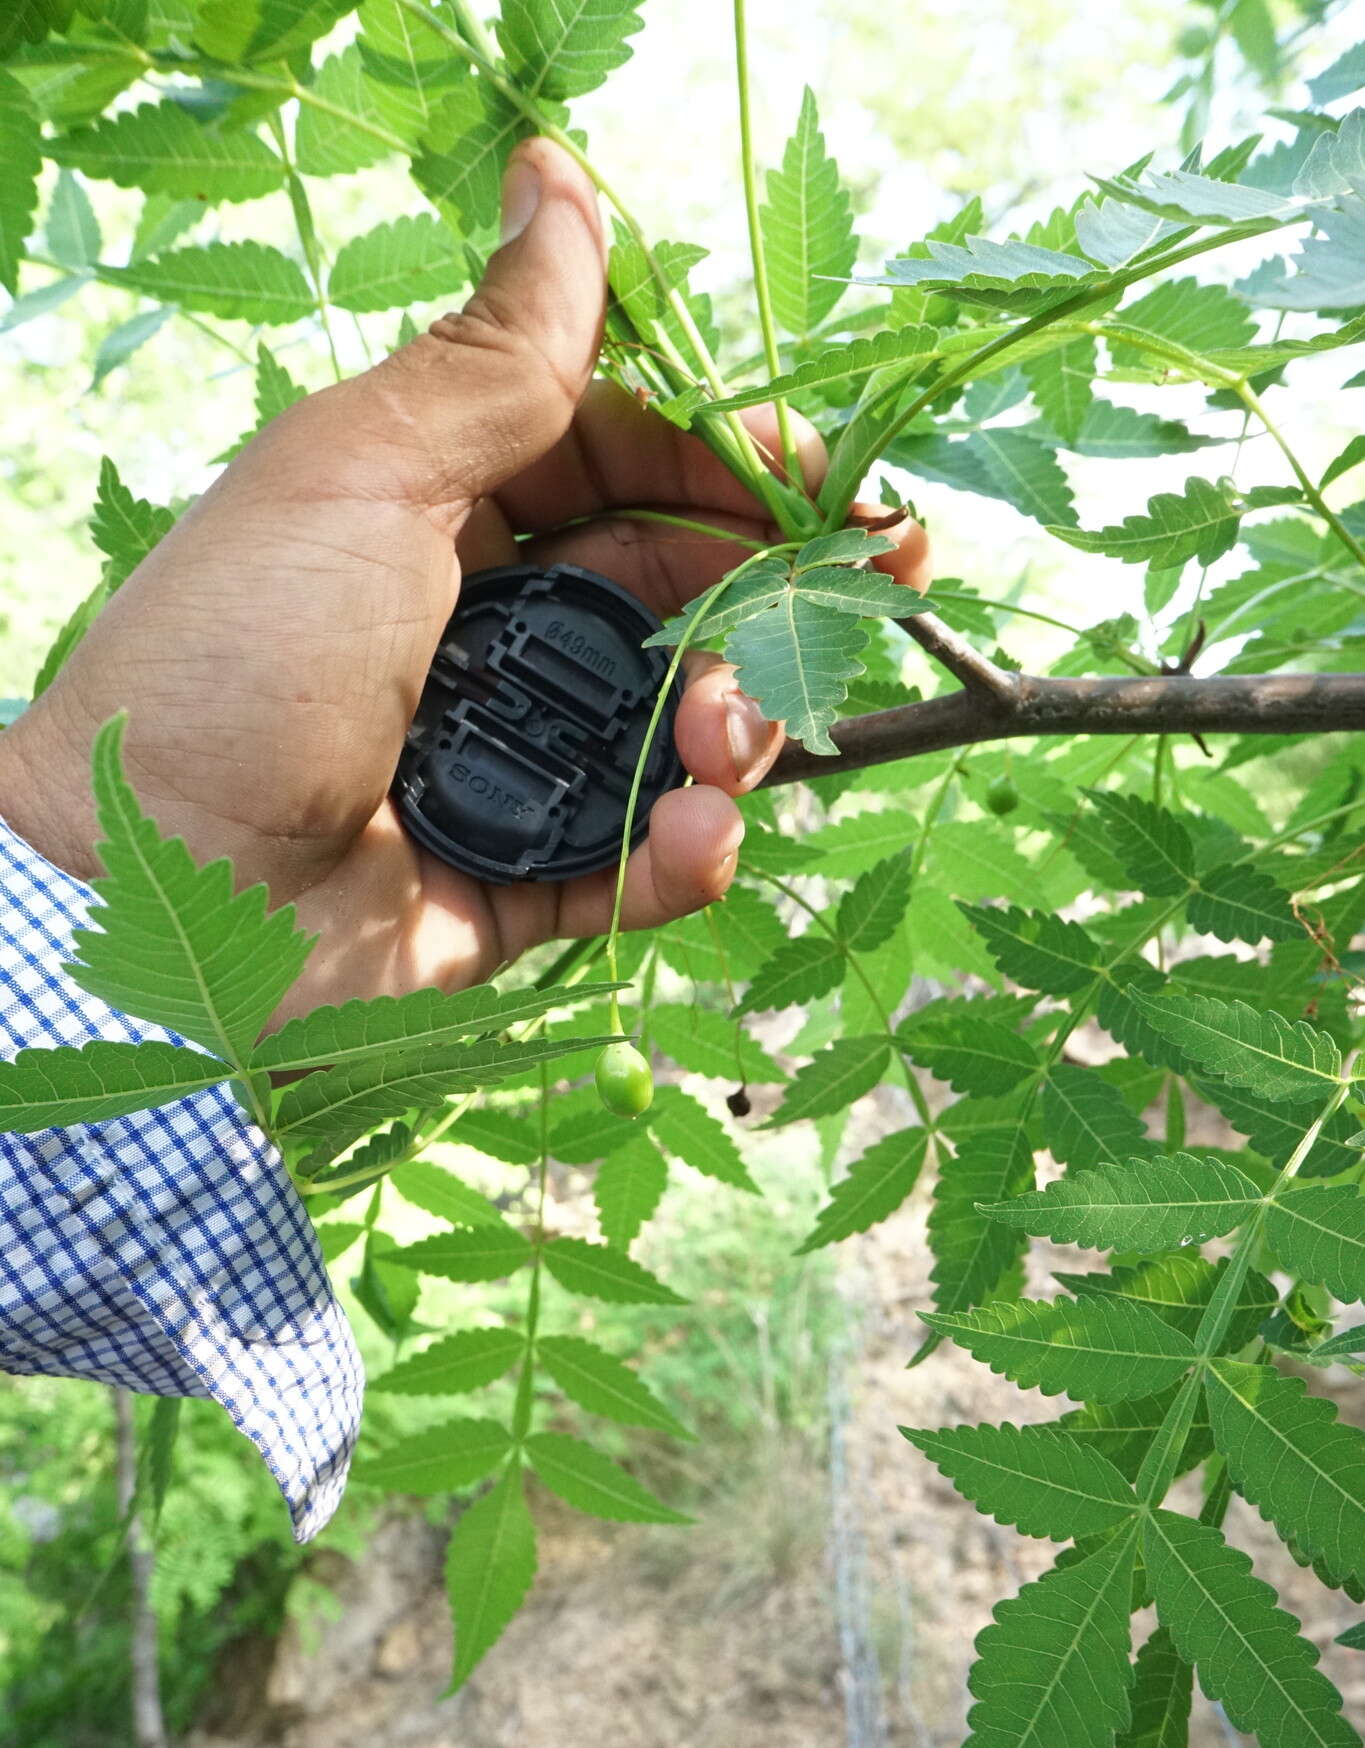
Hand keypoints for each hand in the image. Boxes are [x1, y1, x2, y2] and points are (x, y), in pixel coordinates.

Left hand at [0, 140, 929, 1019]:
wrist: (148, 897)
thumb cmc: (237, 658)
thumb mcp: (362, 474)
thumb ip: (495, 360)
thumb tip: (559, 179)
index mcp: (440, 515)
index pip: (622, 464)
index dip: (731, 466)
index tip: (832, 483)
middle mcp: (484, 632)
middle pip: (674, 593)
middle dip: (770, 596)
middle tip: (858, 597)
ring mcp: (505, 762)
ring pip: (676, 731)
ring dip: (740, 726)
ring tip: (733, 738)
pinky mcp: (514, 885)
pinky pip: (634, 865)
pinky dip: (686, 852)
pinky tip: (700, 834)